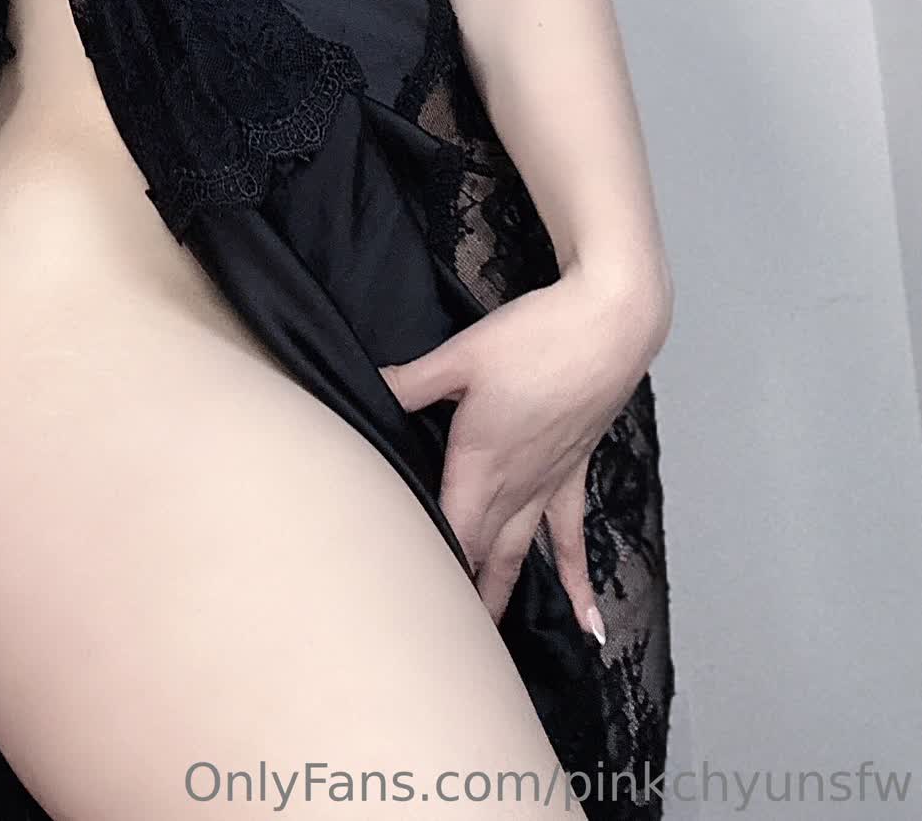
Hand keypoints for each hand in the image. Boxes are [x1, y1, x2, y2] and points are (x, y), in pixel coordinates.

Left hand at [378, 267, 665, 632]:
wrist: (607, 327)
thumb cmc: (536, 337)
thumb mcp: (460, 355)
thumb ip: (408, 381)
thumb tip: (366, 386)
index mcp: (478, 462)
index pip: (447, 531)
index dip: (426, 566)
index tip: (402, 601)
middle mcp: (514, 486)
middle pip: (479, 555)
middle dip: (457, 597)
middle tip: (434, 641)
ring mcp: (547, 485)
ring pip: (519, 556)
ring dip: (502, 597)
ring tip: (488, 647)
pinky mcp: (573, 475)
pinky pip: (573, 540)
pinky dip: (579, 584)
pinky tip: (591, 624)